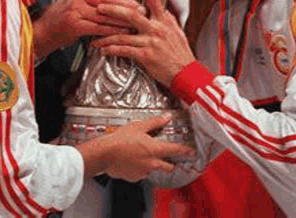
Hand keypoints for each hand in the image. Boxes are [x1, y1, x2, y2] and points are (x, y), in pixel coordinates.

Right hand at [32, 0, 145, 56]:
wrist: (44, 28)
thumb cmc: (66, 12)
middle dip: (125, 4)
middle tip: (140, 8)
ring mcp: (75, 11)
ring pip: (104, 14)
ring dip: (122, 19)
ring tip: (136, 20)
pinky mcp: (75, 26)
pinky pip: (98, 27)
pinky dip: (112, 30)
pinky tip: (123, 31)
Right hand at [79, 114, 193, 180]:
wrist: (105, 154)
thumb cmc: (120, 139)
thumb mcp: (139, 126)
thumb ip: (155, 123)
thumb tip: (166, 118)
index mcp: (155, 149)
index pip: (175, 150)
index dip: (185, 151)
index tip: (191, 152)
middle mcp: (152, 163)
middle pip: (168, 167)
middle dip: (170, 163)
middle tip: (167, 157)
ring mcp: (143, 172)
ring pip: (154, 170)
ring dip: (152, 165)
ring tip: (143, 157)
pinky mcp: (134, 178)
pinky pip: (141, 174)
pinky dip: (139, 169)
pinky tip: (132, 162)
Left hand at [92, 0, 194, 86]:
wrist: (186, 74)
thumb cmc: (181, 54)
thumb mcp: (177, 32)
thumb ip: (167, 20)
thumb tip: (162, 10)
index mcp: (164, 20)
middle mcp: (157, 28)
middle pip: (131, 14)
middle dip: (113, 9)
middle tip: (99, 6)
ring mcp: (151, 42)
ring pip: (123, 35)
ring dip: (106, 36)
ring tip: (95, 37)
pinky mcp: (145, 56)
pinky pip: (124, 50)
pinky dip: (112, 50)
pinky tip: (104, 50)